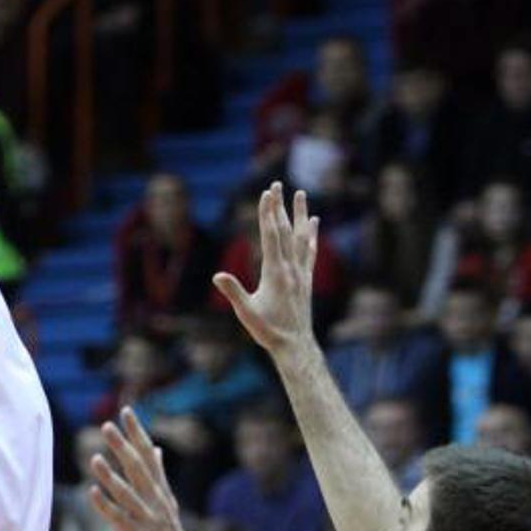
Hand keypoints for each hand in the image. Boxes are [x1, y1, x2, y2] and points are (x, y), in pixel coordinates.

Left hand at [87, 408, 197, 530]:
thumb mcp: (167, 502)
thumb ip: (158, 475)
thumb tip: (157, 449)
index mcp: (160, 490)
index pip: (149, 454)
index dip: (137, 433)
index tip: (126, 411)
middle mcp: (155, 500)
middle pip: (138, 468)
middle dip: (122, 446)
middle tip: (106, 425)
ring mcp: (148, 519)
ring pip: (128, 492)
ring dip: (110, 475)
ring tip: (94, 457)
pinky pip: (120, 519)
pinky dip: (106, 505)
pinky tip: (92, 492)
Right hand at [213, 183, 318, 355]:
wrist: (295, 346)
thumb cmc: (268, 331)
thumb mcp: (247, 313)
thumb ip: (234, 293)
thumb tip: (217, 276)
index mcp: (275, 273)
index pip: (271, 236)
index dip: (267, 214)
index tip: (266, 194)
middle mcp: (291, 269)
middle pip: (285, 230)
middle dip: (280, 206)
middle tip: (277, 184)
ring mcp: (301, 273)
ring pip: (301, 236)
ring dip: (300, 214)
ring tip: (301, 193)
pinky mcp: (306, 279)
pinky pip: (310, 251)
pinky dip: (311, 235)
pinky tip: (313, 223)